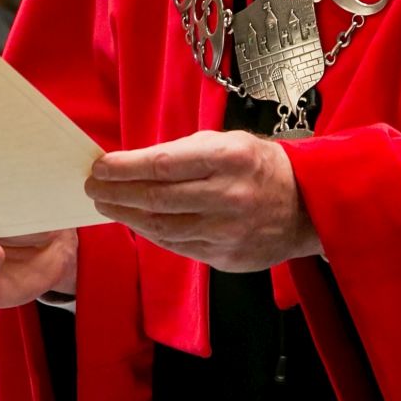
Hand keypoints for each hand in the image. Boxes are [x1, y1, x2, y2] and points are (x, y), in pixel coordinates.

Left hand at [84, 131, 321, 271]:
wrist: (307, 206)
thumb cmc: (258, 166)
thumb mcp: (227, 142)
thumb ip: (184, 152)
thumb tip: (133, 164)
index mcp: (230, 158)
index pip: (164, 164)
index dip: (126, 167)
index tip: (100, 166)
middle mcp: (230, 196)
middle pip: (158, 198)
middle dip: (118, 193)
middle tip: (93, 187)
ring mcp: (228, 232)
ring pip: (163, 227)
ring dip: (127, 216)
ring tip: (106, 204)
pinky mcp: (226, 258)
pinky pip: (177, 246)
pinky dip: (151, 233)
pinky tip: (136, 221)